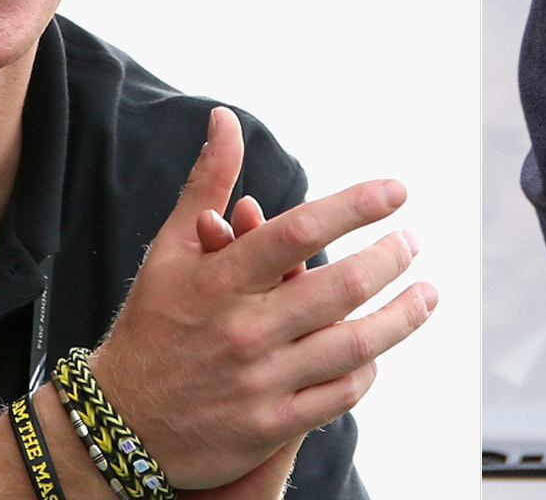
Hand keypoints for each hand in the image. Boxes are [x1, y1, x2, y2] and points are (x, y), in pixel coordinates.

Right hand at [92, 108, 435, 489]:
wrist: (117, 425)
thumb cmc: (152, 325)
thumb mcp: (170, 251)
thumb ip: (206, 184)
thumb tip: (224, 118)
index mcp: (219, 281)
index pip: (297, 232)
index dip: (354, 206)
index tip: (396, 190)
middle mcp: (243, 330)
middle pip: (340, 287)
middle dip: (390, 258)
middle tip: (411, 241)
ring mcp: (260, 381)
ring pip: (354, 345)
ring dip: (402, 316)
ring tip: (427, 293)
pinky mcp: (270, 427)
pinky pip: (340, 395)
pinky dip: (368, 369)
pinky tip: (379, 349)